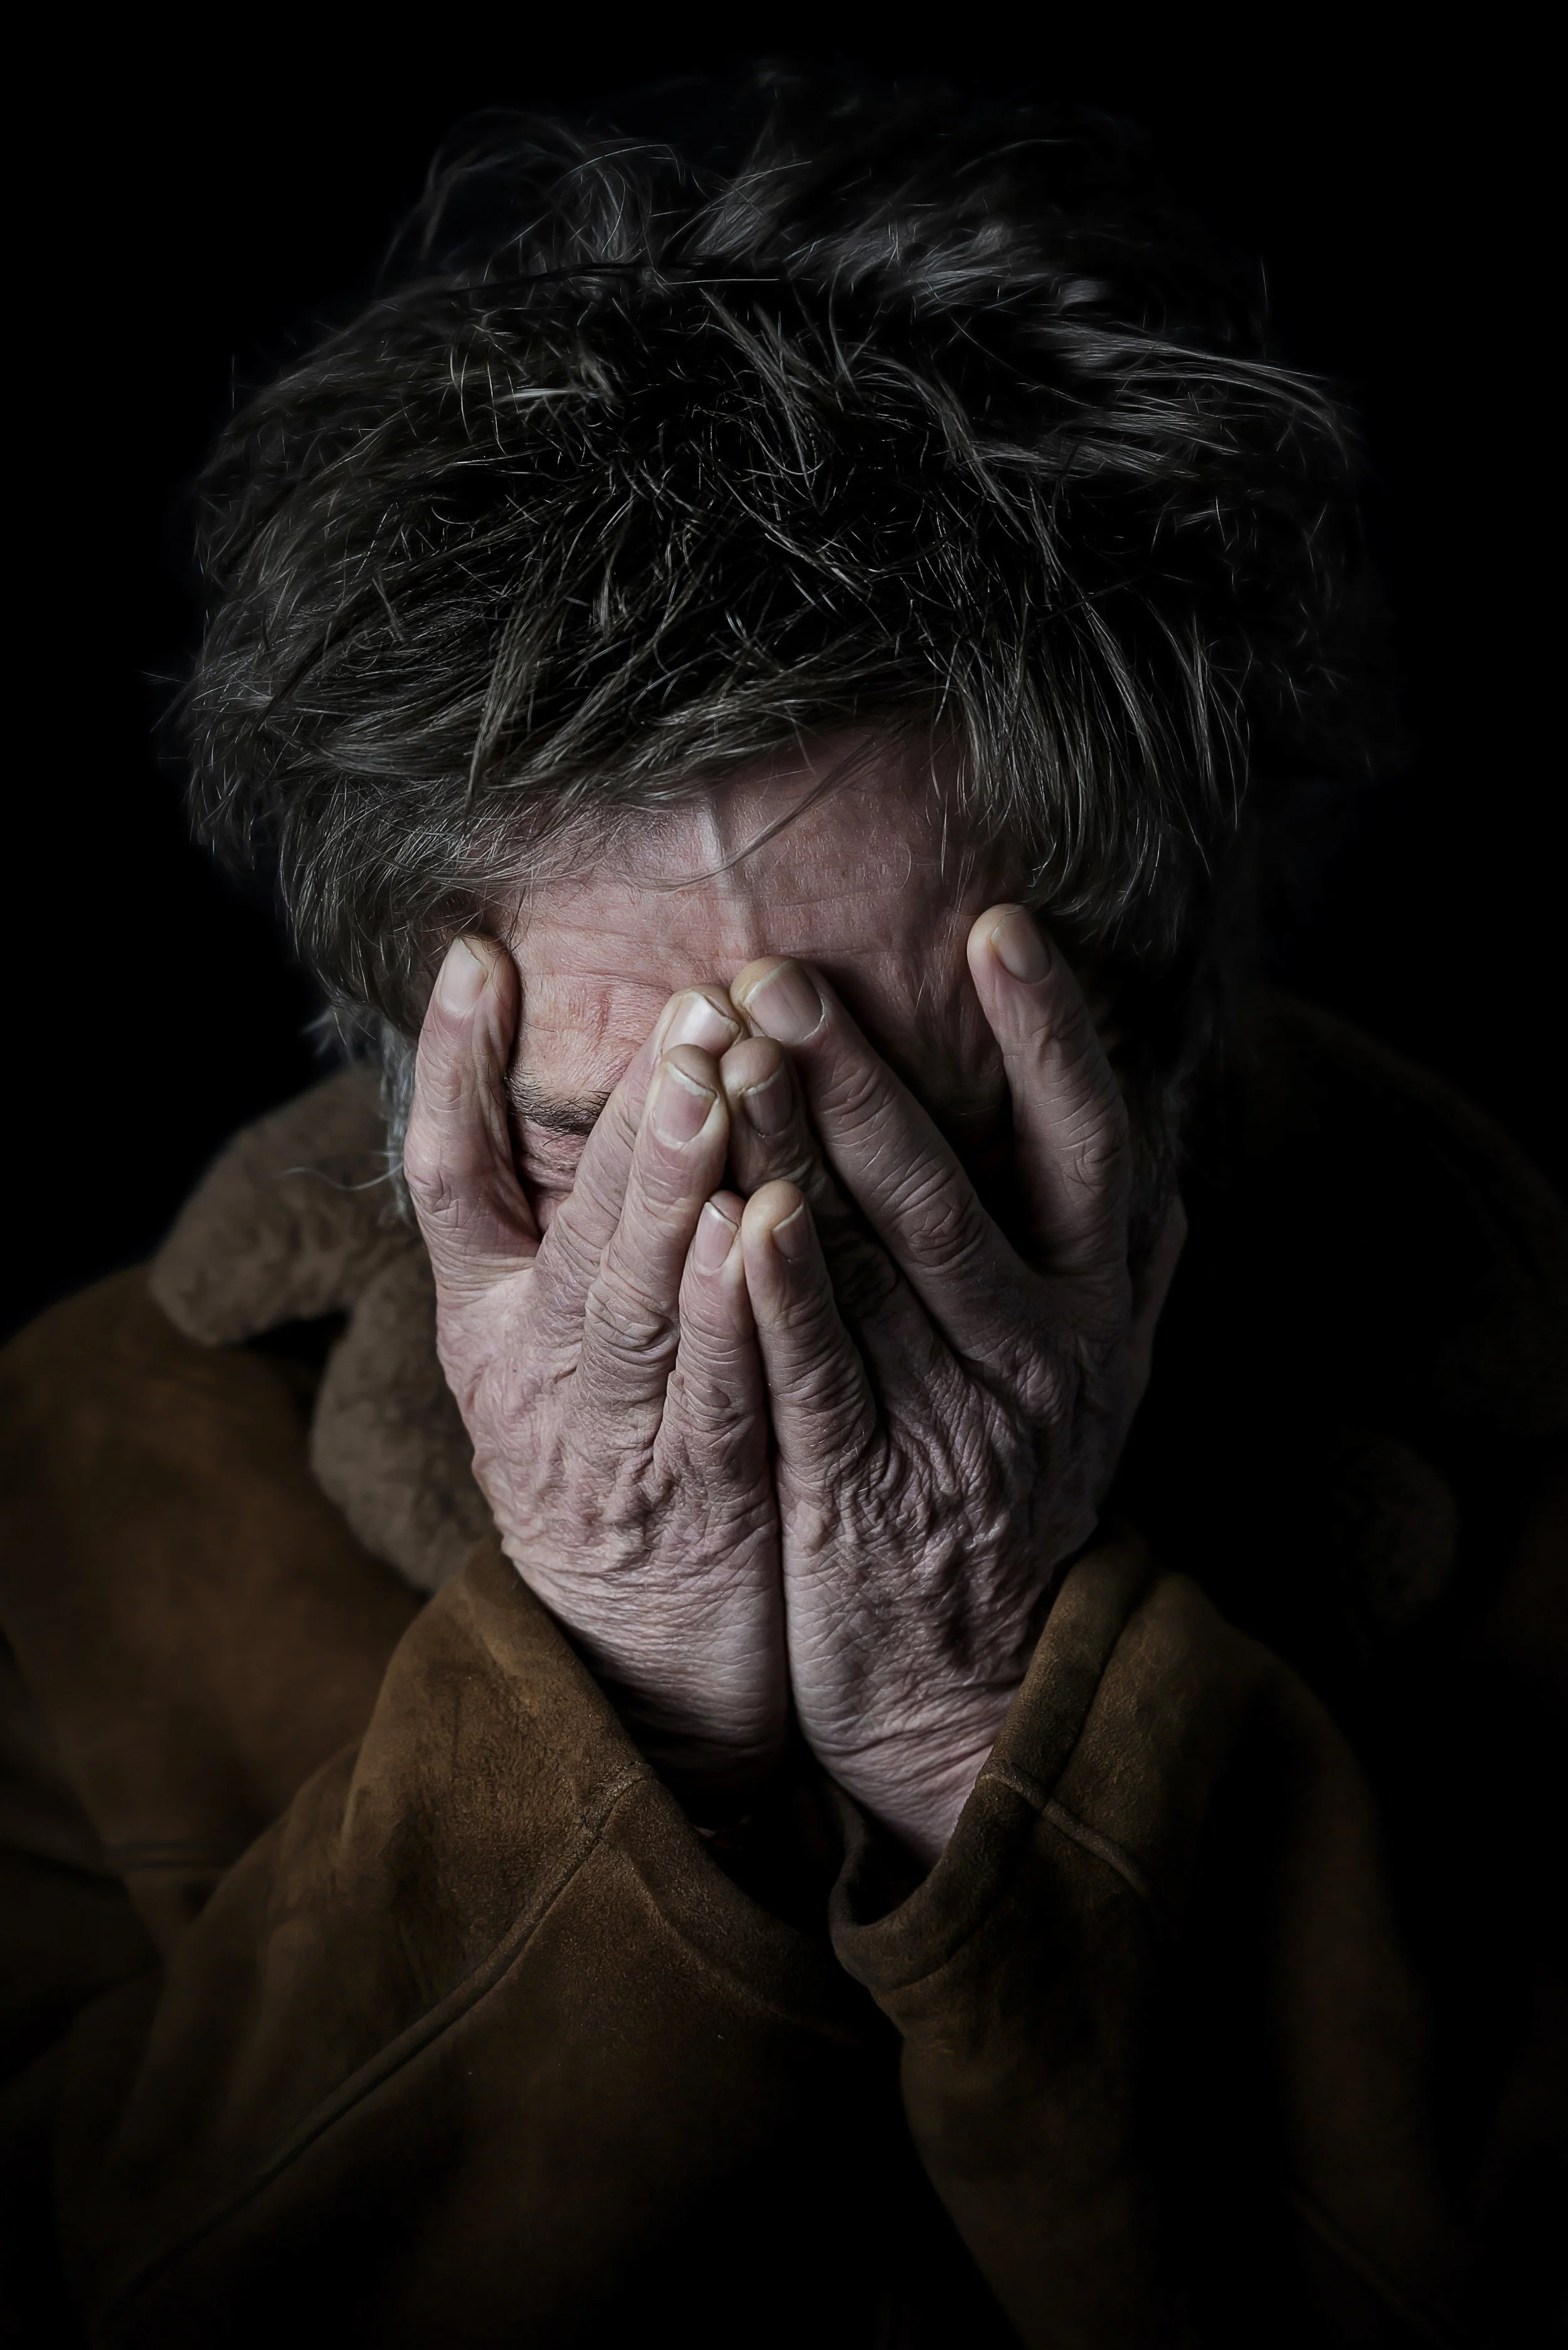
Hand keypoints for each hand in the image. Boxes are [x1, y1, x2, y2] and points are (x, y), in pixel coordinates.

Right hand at [403, 937, 787, 1800]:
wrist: (637, 1664)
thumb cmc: (610, 1460)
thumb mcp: (549, 1343)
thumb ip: (562, 1222)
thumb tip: (604, 1075)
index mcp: (486, 1314)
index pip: (447, 1174)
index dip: (451, 1066)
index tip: (474, 953)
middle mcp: (528, 1364)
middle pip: (565, 1223)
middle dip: (625, 1110)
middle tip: (686, 1000)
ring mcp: (604, 1433)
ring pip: (629, 1296)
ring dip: (666, 1184)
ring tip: (705, 1080)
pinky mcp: (692, 1495)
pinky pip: (707, 1392)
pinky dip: (722, 1311)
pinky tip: (746, 1227)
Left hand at [720, 906, 1183, 1862]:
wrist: (978, 1686)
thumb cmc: (1017, 1496)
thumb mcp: (1101, 1382)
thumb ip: (1131, 1265)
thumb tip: (1173, 1144)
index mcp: (1098, 1307)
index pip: (1090, 1144)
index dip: (1052, 1035)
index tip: (1001, 926)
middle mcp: (1044, 1352)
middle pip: (956, 1186)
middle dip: (865, 1070)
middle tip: (780, 970)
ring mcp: (960, 1421)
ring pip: (880, 1262)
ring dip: (804, 1147)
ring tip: (735, 1045)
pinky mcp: (869, 1487)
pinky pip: (822, 1374)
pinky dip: (781, 1293)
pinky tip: (739, 1211)